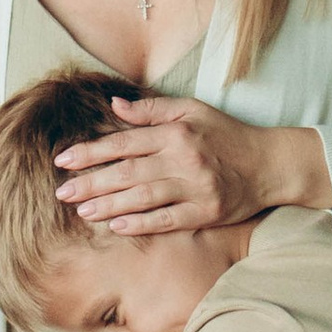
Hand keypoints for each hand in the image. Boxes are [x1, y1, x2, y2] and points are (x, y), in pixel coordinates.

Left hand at [52, 98, 331, 235]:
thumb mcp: (192, 111)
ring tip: (81, 211)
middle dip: (91, 182)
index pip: (124, 142)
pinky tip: (116, 226)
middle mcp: (183, 159)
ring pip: (143, 198)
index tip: (63, 160)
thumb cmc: (227, 135)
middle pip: (128, 172)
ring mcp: (195, 187)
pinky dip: (141, 224)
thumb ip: (152, 110)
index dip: (91, 151)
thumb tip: (114, 105)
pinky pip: (167, 220)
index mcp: (176, 133)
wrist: (270, 164)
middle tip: (61, 193)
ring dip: (108, 205)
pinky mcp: (206, 212)